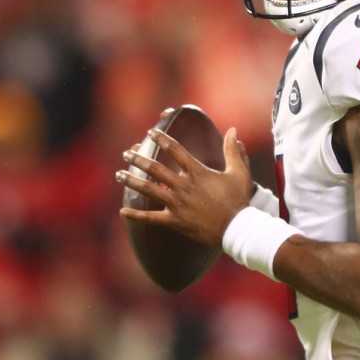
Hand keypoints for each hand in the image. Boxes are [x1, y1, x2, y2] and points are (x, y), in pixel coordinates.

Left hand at [117, 127, 253, 245]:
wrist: (237, 228)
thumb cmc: (239, 200)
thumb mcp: (240, 172)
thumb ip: (233, 151)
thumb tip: (233, 130)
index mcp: (197, 172)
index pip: (175, 150)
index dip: (161, 139)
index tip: (150, 133)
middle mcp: (183, 185)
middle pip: (155, 168)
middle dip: (138, 159)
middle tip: (126, 154)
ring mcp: (177, 203)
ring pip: (148, 189)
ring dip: (132, 181)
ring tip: (119, 174)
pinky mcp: (175, 221)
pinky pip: (151, 218)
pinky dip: (136, 215)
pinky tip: (123, 211)